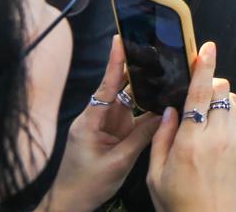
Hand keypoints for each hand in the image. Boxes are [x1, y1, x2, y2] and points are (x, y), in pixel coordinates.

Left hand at [47, 36, 161, 211]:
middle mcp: (96, 118)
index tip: (120, 39)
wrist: (71, 204)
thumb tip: (165, 114)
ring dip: (143, 88)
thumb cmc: (86, 186)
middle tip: (151, 48)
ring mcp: (105, 125)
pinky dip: (145, 109)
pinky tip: (161, 100)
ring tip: (162, 70)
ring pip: (127, 100)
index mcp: (89, 122)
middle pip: (117, 87)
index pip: (105, 87)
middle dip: (133, 68)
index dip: (115, 63)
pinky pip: (132, 116)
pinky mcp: (113, 133)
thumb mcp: (118, 162)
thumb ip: (142, 137)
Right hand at [148, 42, 235, 211]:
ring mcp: (235, 141)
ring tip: (204, 116)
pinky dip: (225, 119)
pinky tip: (212, 137)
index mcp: (190, 142)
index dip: (204, 67)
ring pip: (233, 101)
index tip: (207, 48)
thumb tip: (169, 110)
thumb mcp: (156, 176)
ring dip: (220, 99)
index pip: (200, 94)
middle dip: (211, 83)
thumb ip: (161, 138)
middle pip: (222, 90)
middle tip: (198, 92)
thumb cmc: (180, 205)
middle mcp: (216, 137)